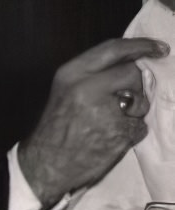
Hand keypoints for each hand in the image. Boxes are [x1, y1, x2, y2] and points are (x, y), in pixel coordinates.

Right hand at [17, 37, 167, 204]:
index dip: (141, 46)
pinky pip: (140, 125)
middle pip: (132, 73)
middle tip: (124, 100)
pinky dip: (131, 132)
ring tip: (112, 122)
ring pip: (141, 100)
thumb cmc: (56, 126)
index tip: (160, 48)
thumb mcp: (66, 90)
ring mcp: (104, 110)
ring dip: (135, 111)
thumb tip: (132, 64)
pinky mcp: (118, 132)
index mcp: (72, 74)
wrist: (47, 163)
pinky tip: (112, 137)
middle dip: (136, 86)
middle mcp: (88, 87)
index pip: (114, 49)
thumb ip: (93, 75)